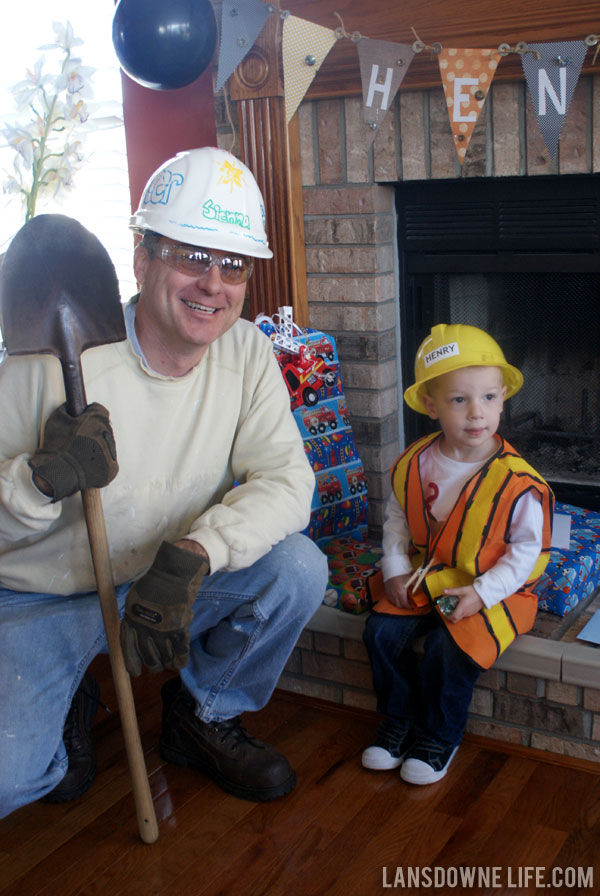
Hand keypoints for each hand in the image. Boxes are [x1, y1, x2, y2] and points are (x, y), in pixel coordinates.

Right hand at [28, 402, 117, 501]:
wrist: (58, 474)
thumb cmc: (55, 446)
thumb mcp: (57, 419)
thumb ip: (67, 409)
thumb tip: (70, 405)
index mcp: (96, 419)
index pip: (99, 410)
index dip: (90, 414)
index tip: (83, 420)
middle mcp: (107, 433)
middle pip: (104, 428)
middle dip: (94, 432)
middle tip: (80, 441)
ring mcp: (111, 452)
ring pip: (107, 445)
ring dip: (97, 448)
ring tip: (82, 455)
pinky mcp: (112, 468)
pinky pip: (109, 462)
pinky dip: (100, 463)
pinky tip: (88, 465)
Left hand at [119, 541, 209, 675]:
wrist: (173, 574)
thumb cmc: (155, 583)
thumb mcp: (135, 600)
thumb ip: (135, 618)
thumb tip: (135, 635)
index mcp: (131, 620)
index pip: (128, 648)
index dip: (131, 663)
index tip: (136, 673)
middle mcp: (144, 629)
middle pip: (149, 657)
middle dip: (154, 665)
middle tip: (157, 667)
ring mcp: (161, 631)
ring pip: (165, 657)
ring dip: (168, 663)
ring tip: (170, 664)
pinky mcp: (178, 630)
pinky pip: (180, 652)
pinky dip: (181, 659)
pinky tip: (180, 662)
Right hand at [384, 573, 414, 609]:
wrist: (391, 570)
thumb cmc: (400, 575)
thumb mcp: (410, 579)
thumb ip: (417, 584)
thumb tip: (423, 587)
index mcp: (400, 593)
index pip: (405, 604)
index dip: (409, 607)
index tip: (412, 607)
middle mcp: (394, 595)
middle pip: (399, 605)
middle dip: (404, 606)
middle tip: (408, 605)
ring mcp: (390, 594)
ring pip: (394, 603)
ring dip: (399, 604)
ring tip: (403, 602)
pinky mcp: (387, 592)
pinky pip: (390, 600)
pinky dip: (394, 601)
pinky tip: (397, 599)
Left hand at [443, 585, 483, 622]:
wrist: (485, 594)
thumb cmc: (473, 592)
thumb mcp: (462, 590)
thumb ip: (452, 591)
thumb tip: (444, 591)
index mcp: (462, 608)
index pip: (453, 617)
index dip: (448, 617)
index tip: (445, 613)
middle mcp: (465, 613)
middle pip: (456, 619)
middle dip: (450, 617)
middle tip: (448, 611)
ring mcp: (470, 613)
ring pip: (460, 618)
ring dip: (456, 615)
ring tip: (453, 607)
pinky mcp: (473, 612)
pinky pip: (465, 615)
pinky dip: (461, 613)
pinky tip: (460, 606)